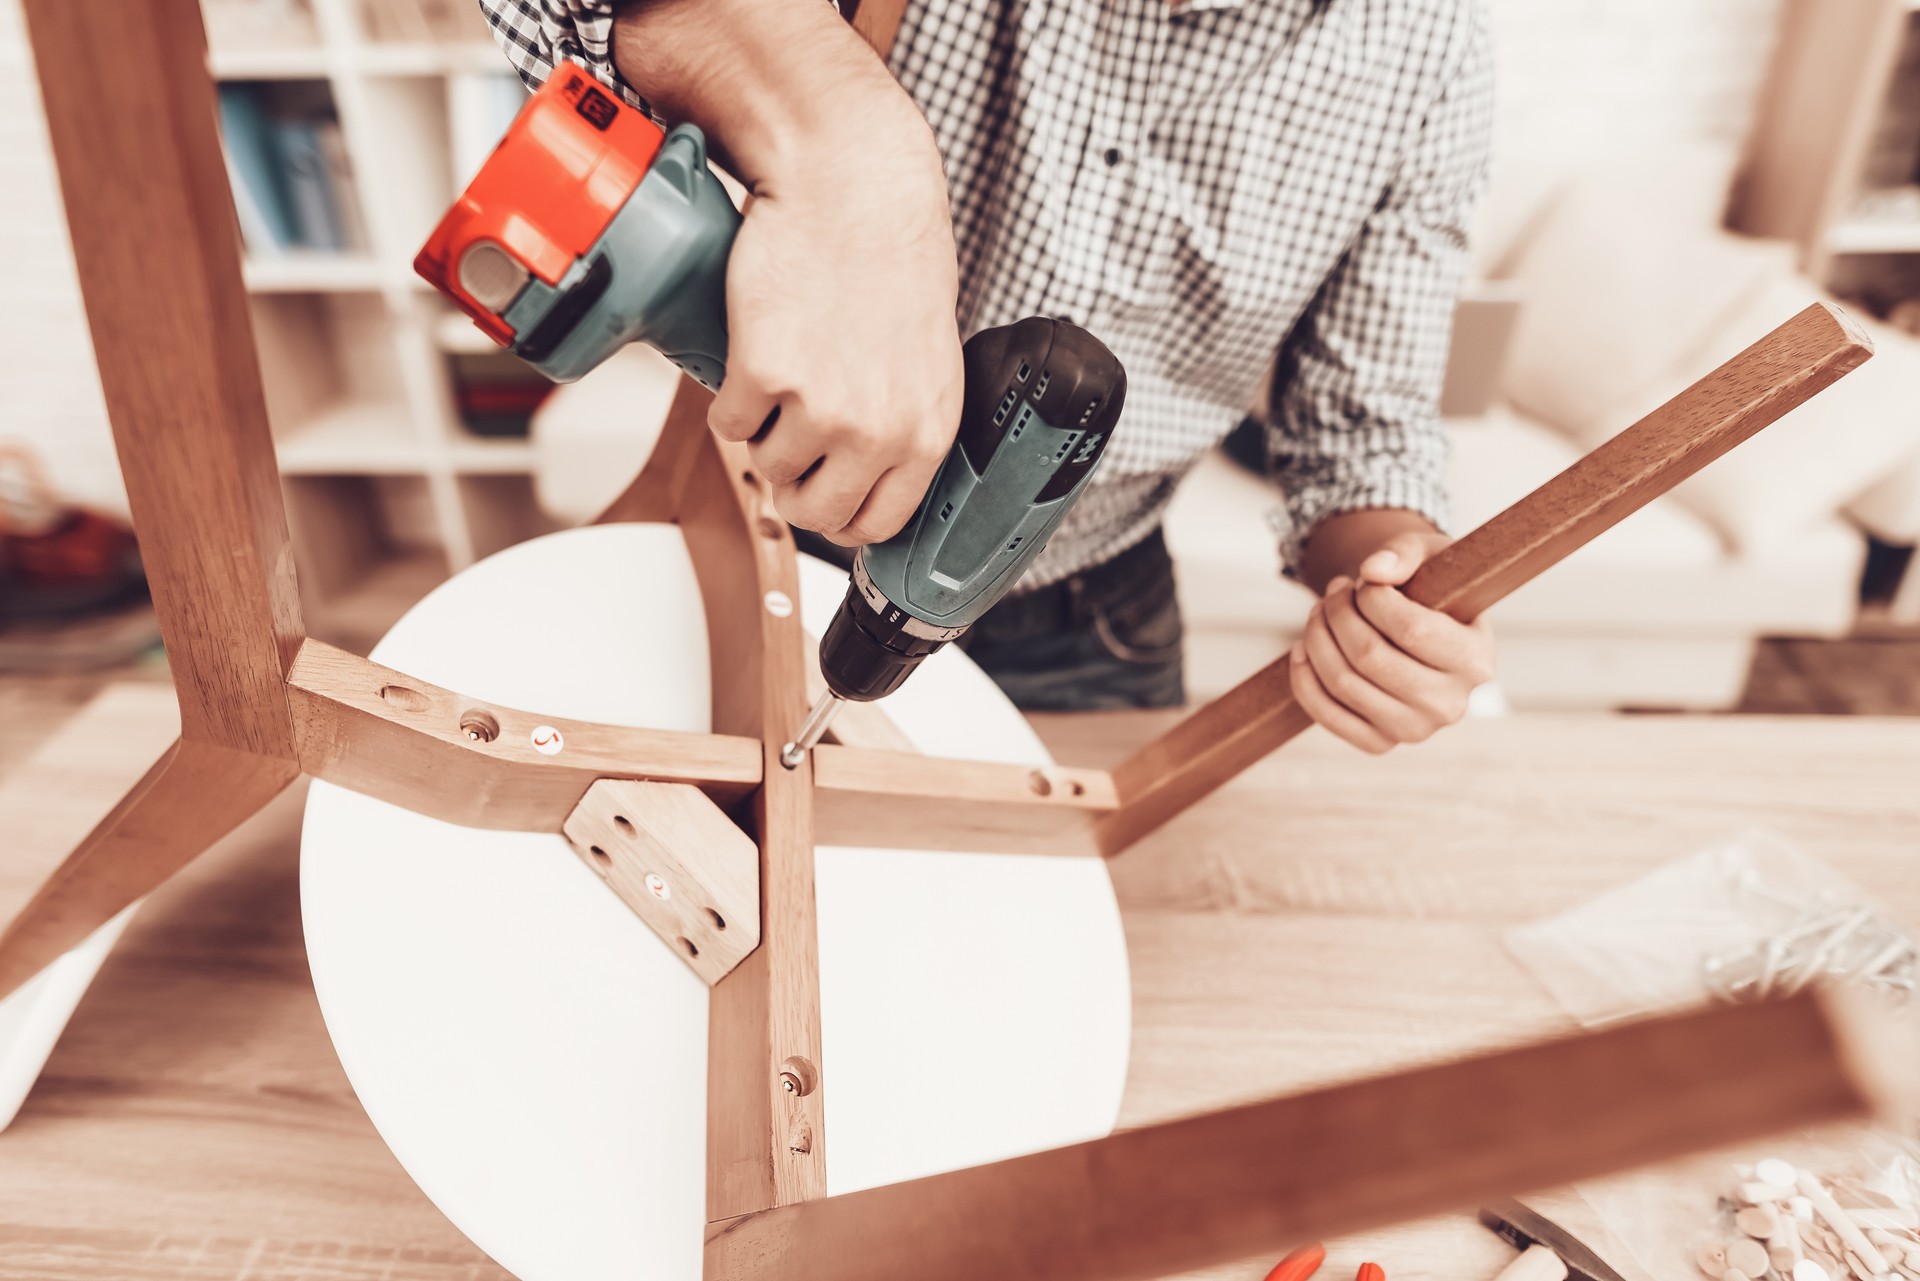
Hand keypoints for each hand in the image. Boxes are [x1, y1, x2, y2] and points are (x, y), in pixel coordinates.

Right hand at [707, 117, 963, 544]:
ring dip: (763, 429)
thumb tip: (869, 473)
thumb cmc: (890, 259)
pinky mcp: (765, 375)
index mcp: (926, 432)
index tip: (823, 498)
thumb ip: (905, 423)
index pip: (878, 523)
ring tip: (784, 371)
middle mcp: (878, 430)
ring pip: (767, 466)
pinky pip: (729, 424)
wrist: (851, 187)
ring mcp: (821, 407)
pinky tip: (757, 351)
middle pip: (815, 512)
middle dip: (793, 485)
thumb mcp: (925, 359)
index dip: (841, 515)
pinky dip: (731, 396)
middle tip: (789, 441)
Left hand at [1288, 528, 1494, 753]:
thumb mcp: (1429, 555)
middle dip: (1338, 614)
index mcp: (1476, 661)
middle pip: (1370, 657)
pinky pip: (1327, 715)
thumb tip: (1372, 570)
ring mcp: (1415, 730)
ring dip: (1317, 638)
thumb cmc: (1429, 589)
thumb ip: (1405, 552)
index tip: (1362, 581)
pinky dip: (1304, 677)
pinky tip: (1303, 648)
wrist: (1419, 630)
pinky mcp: (1380, 743)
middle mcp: (1451, 704)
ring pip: (1344, 683)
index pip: (1411, 629)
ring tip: (1320, 611)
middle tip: (1335, 590)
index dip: (1372, 598)